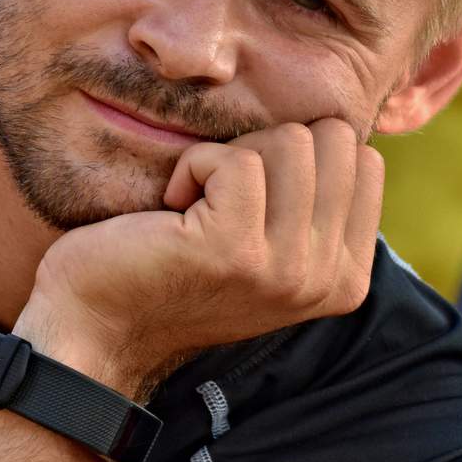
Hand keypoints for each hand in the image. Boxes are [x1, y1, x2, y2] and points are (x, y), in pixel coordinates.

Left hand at [18, 119, 384, 394]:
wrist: (98, 327)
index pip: (363, 158)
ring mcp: (287, 268)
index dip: (296, 157)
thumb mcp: (271, 246)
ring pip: (290, 141)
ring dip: (227, 158)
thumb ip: (316, 205)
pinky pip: (235, 159)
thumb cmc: (176, 271)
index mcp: (348, 277)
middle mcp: (329, 279)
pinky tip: (171, 209)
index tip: (249, 203)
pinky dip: (192, 166)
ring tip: (196, 210)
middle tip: (220, 199)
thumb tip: (344, 134)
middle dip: (268, 148)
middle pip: (333, 139)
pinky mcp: (236, 249)